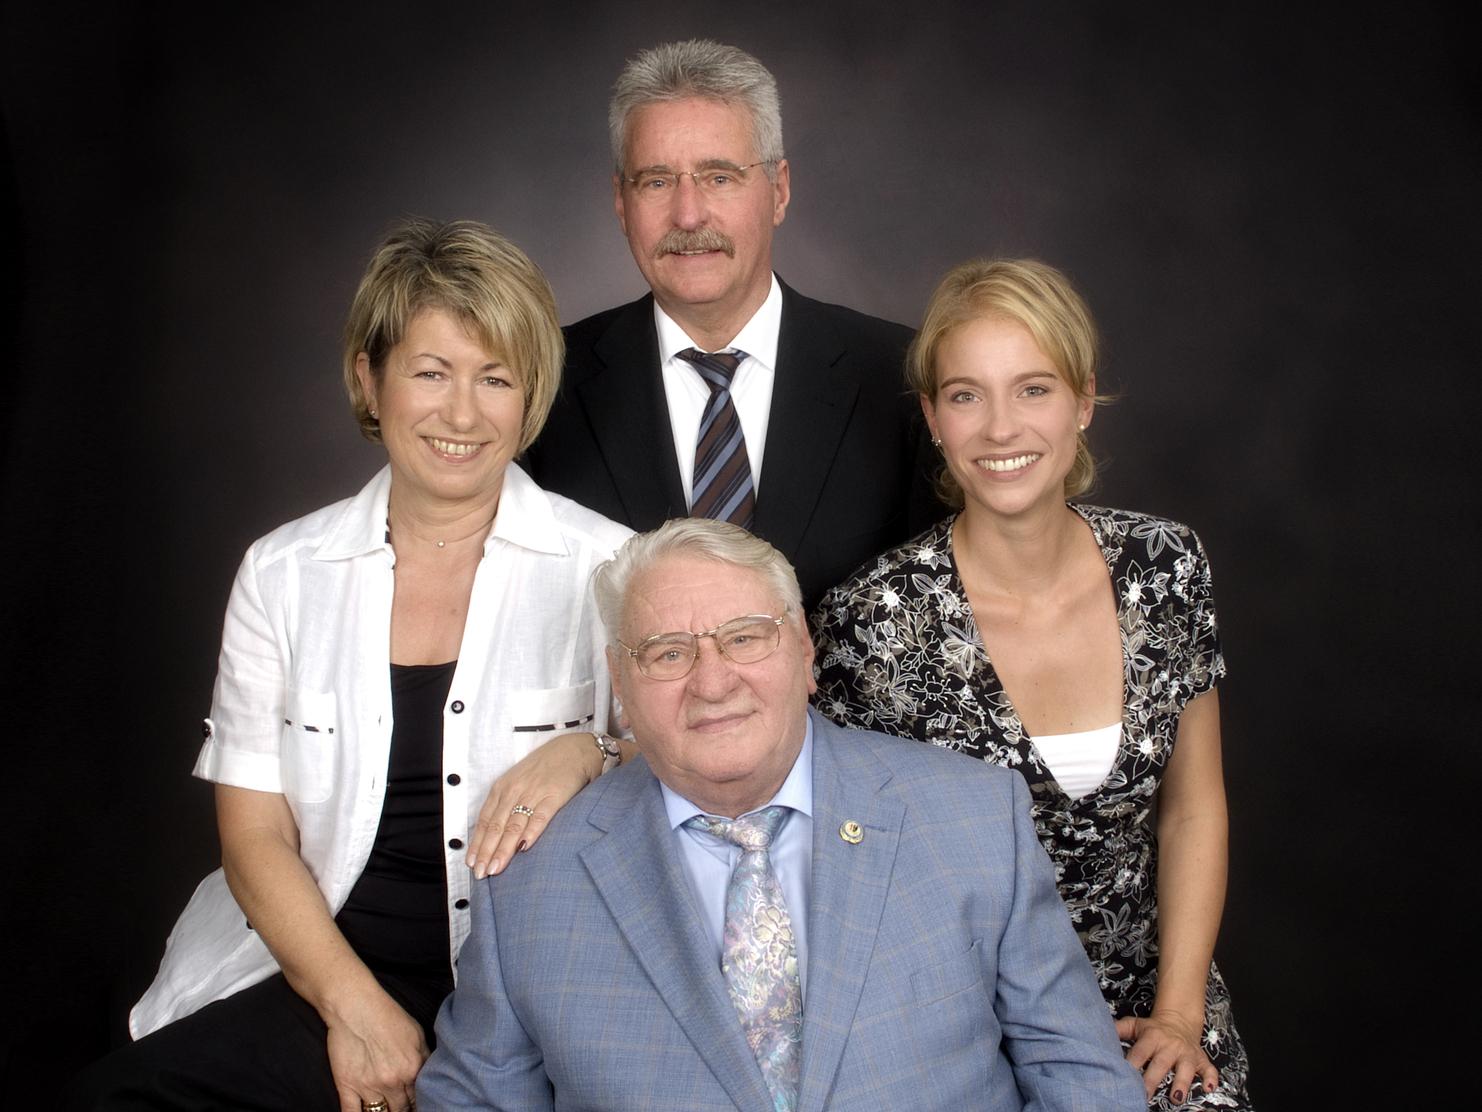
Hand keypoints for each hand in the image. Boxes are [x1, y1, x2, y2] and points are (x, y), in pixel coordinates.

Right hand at [324, 984, 427, 1111]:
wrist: (355, 1006)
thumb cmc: (387, 1015)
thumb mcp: (417, 1033)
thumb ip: (425, 1058)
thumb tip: (430, 1075)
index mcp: (413, 1069)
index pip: (420, 1099)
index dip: (419, 1104)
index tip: (416, 1105)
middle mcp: (393, 1082)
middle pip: (401, 1109)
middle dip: (402, 1110)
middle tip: (401, 1106)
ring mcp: (369, 1087)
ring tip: (385, 1108)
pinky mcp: (347, 1087)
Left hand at [468, 731, 601, 877]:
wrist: (574, 749)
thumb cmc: (545, 767)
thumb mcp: (518, 780)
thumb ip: (507, 803)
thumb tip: (494, 834)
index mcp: (503, 787)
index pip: (485, 820)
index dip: (478, 844)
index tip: (472, 864)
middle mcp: (515, 790)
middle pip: (496, 826)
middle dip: (487, 852)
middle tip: (481, 873)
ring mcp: (534, 792)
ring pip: (514, 825)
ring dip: (504, 849)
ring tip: (496, 868)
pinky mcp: (555, 795)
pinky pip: (540, 816)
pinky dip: (531, 832)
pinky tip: (524, 847)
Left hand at [1116, 1012, 1218, 1104]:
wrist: (1179, 1020)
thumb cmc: (1152, 1029)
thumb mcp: (1135, 1025)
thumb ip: (1118, 1029)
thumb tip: (1096, 1033)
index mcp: (1152, 1037)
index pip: (1139, 1052)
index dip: (1131, 1064)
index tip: (1123, 1075)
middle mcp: (1170, 1045)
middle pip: (1161, 1064)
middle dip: (1152, 1080)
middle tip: (1144, 1095)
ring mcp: (1187, 1053)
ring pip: (1186, 1069)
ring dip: (1181, 1083)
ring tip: (1175, 1098)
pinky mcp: (1201, 1059)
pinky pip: (1209, 1069)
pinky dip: (1211, 1079)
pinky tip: (1209, 1088)